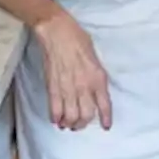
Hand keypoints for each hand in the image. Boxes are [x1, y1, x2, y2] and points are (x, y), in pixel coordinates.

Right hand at [33, 13, 112, 130]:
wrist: (57, 32)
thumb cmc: (78, 39)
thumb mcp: (95, 58)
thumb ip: (95, 75)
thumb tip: (94, 89)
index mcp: (98, 77)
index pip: (105, 104)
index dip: (105, 118)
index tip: (106, 126)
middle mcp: (84, 86)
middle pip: (86, 115)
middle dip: (83, 123)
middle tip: (80, 124)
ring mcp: (68, 88)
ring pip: (71, 116)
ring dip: (70, 123)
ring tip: (68, 124)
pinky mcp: (53, 87)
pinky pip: (55, 109)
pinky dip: (56, 118)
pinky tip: (56, 120)